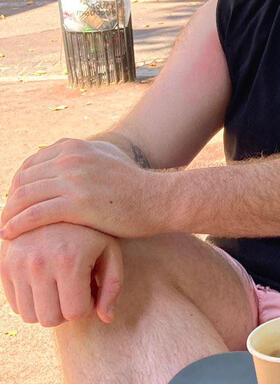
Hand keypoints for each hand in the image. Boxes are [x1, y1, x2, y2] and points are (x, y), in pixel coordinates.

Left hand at [0, 138, 165, 239]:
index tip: (13, 204)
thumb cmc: (133, 188)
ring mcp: (73, 179)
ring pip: (24, 198)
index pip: (30, 165)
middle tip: (3, 219)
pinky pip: (35, 215)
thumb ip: (80, 160)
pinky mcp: (77, 203)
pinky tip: (9, 236)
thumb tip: (58, 164)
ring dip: (8, 215)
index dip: (16, 186)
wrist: (159, 200)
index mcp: (73, 147)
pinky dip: (17, 225)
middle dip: (10, 201)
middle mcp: (70, 158)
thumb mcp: (104, 161)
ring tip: (2, 229)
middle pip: (23, 181)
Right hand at [0, 223, 123, 325]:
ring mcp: (17, 263)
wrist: (56, 203)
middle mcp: (39, 262)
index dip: (87, 305)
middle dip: (66, 310)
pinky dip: (31, 300)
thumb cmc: (90, 231)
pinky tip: (44, 281)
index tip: (90, 288)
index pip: (75, 313)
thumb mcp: (110, 251)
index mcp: (69, 260)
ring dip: (46, 308)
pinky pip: (15, 304)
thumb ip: (113, 286)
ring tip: (59, 285)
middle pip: (50, 319)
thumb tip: (107, 319)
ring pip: (29, 316)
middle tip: (74, 289)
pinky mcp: (3, 264)